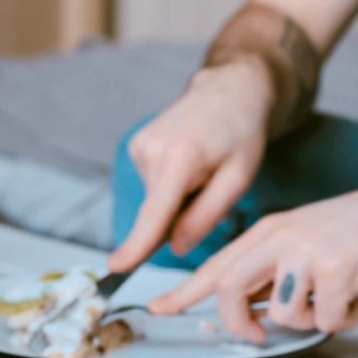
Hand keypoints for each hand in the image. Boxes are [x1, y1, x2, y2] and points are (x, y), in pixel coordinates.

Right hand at [108, 58, 272, 271]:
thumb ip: (206, 215)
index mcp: (180, 157)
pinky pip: (154, 185)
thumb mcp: (238, 178)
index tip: (117, 266)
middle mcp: (152, 149)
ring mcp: (140, 146)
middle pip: (157, 211)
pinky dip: (171, 185)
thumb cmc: (240, 134)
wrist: (229, 91)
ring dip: (179, 198)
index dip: (137, 244)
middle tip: (211, 187)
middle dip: (180, 217)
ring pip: (157, 200)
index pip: (155, 212)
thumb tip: (176, 247)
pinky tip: (189, 163)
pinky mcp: (137, 146)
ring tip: (203, 169)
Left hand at [150, 174, 357, 340]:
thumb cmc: (355, 229)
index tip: (158, 307)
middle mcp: (280, 238)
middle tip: (257, 333)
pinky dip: (344, 318)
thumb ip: (272, 271)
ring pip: (284, 314)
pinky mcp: (339, 268)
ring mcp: (308, 252)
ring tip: (334, 296)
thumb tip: (253, 310)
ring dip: (310, 319)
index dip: (183, 291)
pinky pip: (328, 319)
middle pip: (228, 289)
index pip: (215, 265)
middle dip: (239, 322)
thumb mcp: (301, 239)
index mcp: (268, 231)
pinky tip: (357, 294)